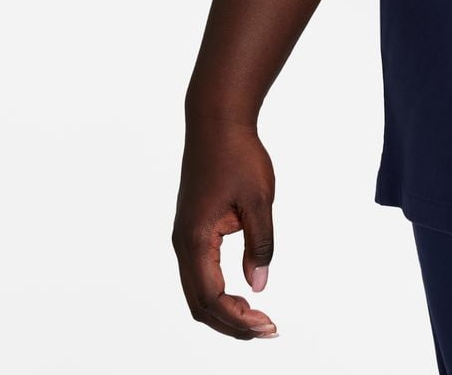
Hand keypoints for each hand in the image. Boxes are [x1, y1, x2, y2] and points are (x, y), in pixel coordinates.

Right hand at [172, 120, 279, 339]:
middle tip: (267, 330)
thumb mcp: (258, 199)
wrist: (216, 121)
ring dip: (224, 310)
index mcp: (195, 239)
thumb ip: (260, 244)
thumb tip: (259, 286)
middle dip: (231, 323)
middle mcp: (183, 243)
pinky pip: (200, 273)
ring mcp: (185, 237)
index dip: (238, 318)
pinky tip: (241, 295)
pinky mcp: (192, 229)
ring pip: (197, 291)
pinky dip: (218, 292)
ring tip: (257, 320)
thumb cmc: (238, 155)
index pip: (212, 297)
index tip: (267, 325)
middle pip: (199, 303)